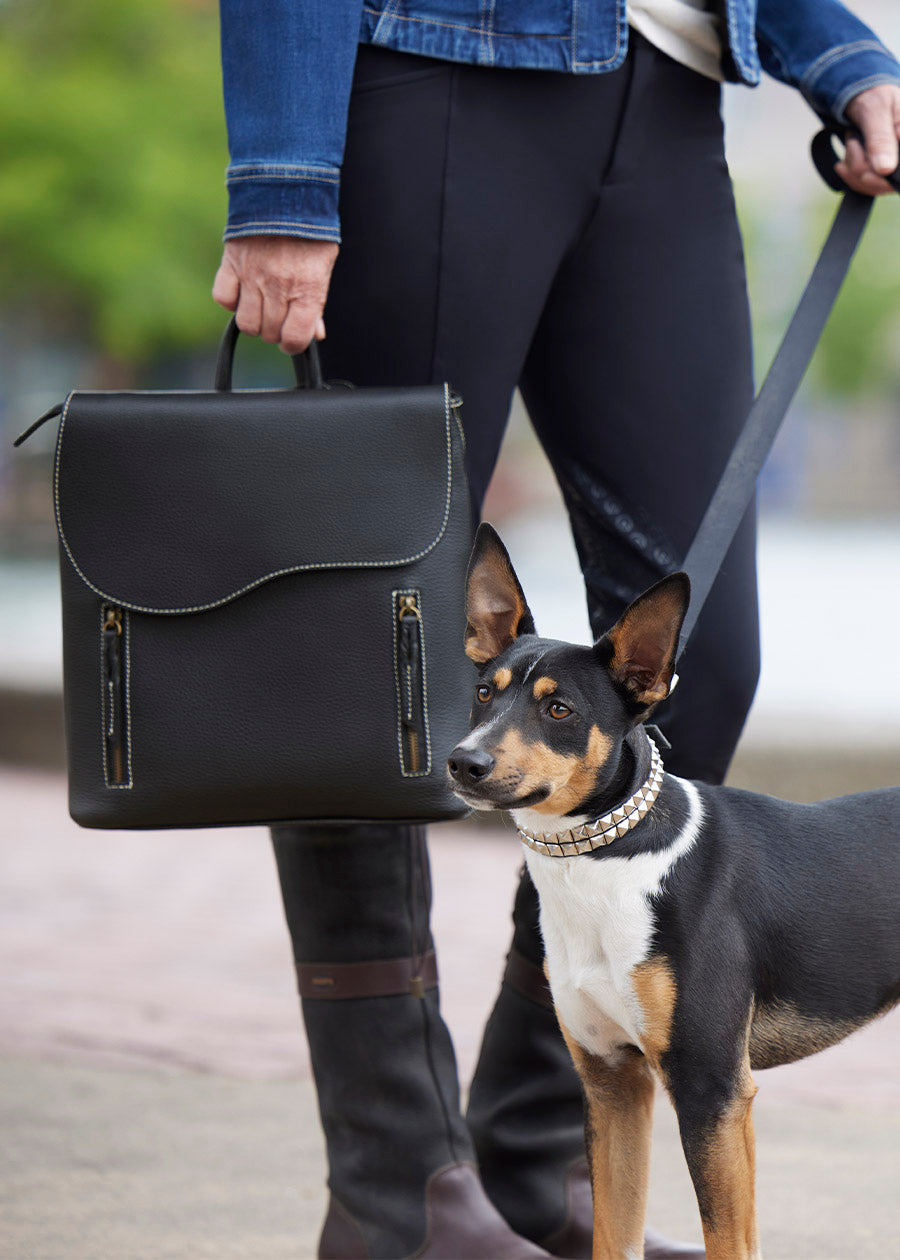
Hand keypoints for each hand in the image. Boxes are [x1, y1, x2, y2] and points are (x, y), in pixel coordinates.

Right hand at [212, 236, 339, 353]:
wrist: (285, 192)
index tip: (293, 338)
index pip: (294, 338)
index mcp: (306, 290)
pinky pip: (223, 298)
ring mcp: (253, 276)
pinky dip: (230, 301)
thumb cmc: (309, 232)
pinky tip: (242, 293)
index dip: (294, 344)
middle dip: (275, 331)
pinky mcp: (232, 263)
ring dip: (254, 322)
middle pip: (270, 333)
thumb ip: (318, 303)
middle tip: (280, 317)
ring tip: (262, 308)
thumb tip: (315, 333)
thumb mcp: (323, 267)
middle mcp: (278, 287)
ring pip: (247, 323)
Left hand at [835, 83, 899, 195]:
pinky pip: (864, 185)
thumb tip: (885, 169)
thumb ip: (880, 139)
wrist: (862, 95)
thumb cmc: (873, 95)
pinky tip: (844, 163)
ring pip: (871, 185)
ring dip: (853, 166)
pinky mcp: (881, 170)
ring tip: (852, 142)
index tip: (864, 173)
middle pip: (884, 183)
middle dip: (861, 166)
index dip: (881, 179)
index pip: (899, 176)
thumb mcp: (876, 110)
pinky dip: (850, 174)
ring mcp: (894, 164)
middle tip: (853, 142)